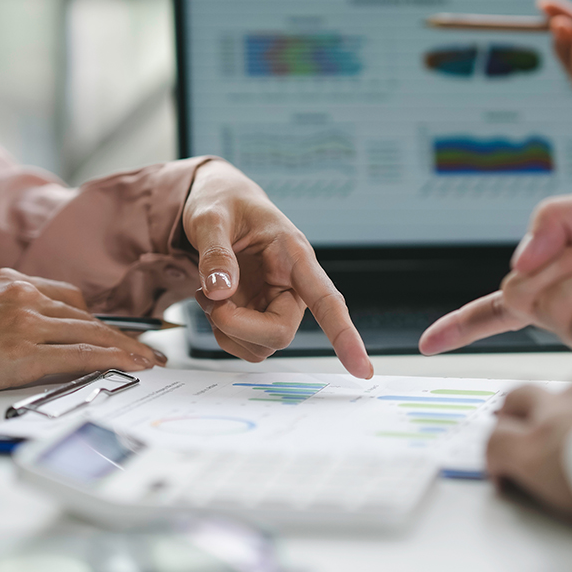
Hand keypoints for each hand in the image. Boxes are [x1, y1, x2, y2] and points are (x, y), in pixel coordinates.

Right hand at [0, 269, 162, 395]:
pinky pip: (82, 355)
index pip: (69, 297)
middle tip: (147, 346)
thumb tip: (27, 327)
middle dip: (120, 334)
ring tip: (149, 360)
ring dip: (127, 348)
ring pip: (92, 333)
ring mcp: (28, 323)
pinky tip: (131, 365)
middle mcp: (26, 296)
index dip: (97, 317)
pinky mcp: (25, 354)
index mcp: (12, 281)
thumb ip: (5, 308)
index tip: (116, 329)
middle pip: (87, 316)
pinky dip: (113, 359)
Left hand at [183, 160, 372, 378]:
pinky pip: (242, 344)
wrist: (215, 202)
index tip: (363, 369)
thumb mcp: (211, 217)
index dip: (344, 335)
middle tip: (209, 299)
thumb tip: (220, 292)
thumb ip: (215, 253)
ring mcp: (274, 303)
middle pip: (280, 332)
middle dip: (237, 326)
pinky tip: (213, 300)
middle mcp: (291, 285)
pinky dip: (220, 331)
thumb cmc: (223, 202)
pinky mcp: (257, 314)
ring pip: (260, 346)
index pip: (327, 299)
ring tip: (208, 293)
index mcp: (294, 255)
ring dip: (225, 329)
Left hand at [487, 343, 571, 520]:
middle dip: (545, 402)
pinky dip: (497, 462)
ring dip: (516, 422)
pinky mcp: (532, 448)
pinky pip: (496, 445)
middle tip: (546, 424)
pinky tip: (505, 478)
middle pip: (556, 379)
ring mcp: (558, 411)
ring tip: (519, 442)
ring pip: (517, 403)